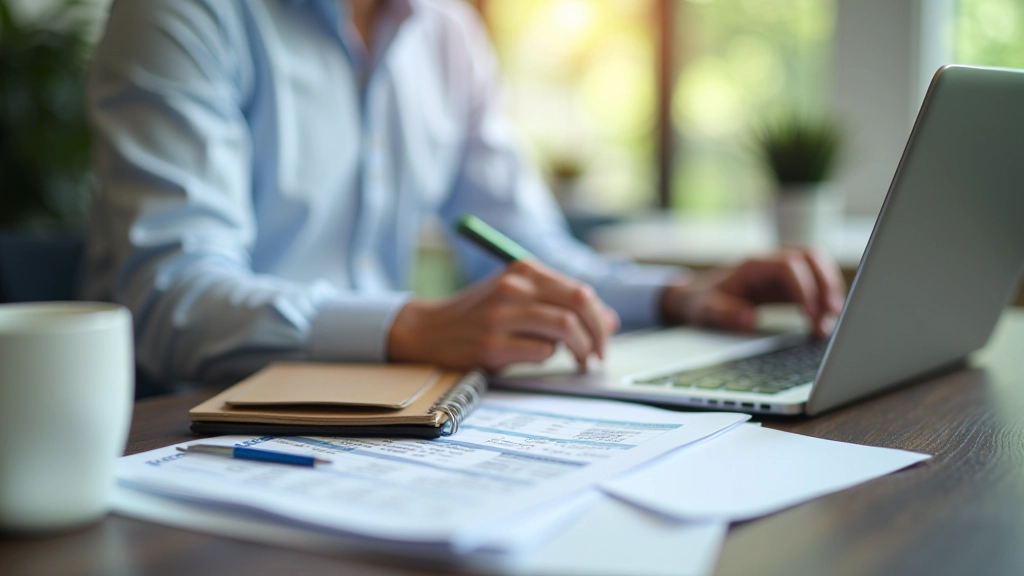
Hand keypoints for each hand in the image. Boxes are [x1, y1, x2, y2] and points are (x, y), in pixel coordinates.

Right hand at [388, 260, 619, 371]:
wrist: (429, 330)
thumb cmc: (481, 316)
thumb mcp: (518, 298)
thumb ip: (559, 304)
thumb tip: (610, 321)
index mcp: (523, 270)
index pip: (580, 291)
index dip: (600, 317)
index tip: (604, 336)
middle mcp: (514, 287)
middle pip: (579, 305)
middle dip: (598, 333)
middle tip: (599, 354)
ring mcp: (501, 315)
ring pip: (565, 328)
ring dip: (580, 349)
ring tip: (580, 361)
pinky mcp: (492, 345)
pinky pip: (541, 352)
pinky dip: (548, 358)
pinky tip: (536, 358)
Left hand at [660, 248, 845, 336]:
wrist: (696, 296)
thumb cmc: (702, 301)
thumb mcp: (706, 310)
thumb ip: (725, 313)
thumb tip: (749, 319)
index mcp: (753, 266)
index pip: (788, 265)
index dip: (804, 286)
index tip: (810, 313)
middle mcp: (771, 263)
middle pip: (810, 257)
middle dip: (826, 284)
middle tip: (832, 315)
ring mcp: (781, 272)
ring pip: (817, 267)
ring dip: (830, 290)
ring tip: (829, 322)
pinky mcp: (787, 284)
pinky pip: (814, 283)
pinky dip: (824, 299)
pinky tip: (823, 322)